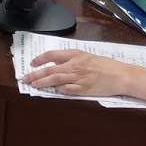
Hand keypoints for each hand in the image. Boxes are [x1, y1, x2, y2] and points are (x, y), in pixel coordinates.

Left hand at [23, 50, 140, 97]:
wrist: (120, 75)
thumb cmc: (105, 65)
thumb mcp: (87, 56)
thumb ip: (71, 58)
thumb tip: (55, 62)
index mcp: (76, 54)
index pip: (52, 55)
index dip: (40, 59)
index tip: (32, 63)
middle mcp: (75, 65)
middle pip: (50, 69)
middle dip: (35, 74)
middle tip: (25, 78)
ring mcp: (78, 78)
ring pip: (55, 80)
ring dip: (42, 83)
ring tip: (33, 85)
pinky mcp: (83, 89)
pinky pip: (67, 90)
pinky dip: (58, 90)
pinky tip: (52, 91)